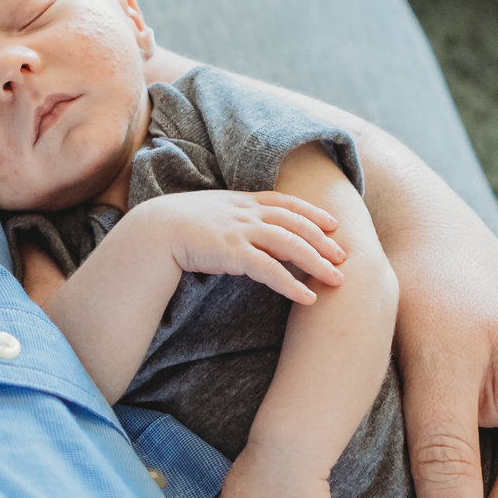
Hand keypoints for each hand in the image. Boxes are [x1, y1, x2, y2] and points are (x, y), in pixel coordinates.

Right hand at [125, 190, 346, 306]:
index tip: (332, 223)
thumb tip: (243, 231)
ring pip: (291, 244)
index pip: (286, 202)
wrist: (154, 230)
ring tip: (336, 280)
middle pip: (296, 224)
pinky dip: (292, 284)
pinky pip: (271, 269)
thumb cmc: (176, 225)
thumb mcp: (210, 212)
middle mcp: (247, 212)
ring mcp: (241, 230)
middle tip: (344, 257)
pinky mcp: (234, 252)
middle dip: (323, 241)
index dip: (312, 212)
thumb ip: (231, 218)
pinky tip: (307, 297)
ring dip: (317, 263)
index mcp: (242, 200)